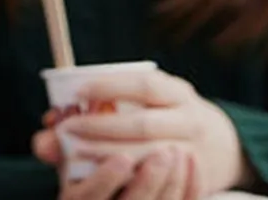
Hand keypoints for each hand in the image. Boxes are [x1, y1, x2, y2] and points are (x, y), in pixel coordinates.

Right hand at [48, 147, 194, 199]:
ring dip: (173, 180)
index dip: (105, 180)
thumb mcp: (71, 162)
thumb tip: (52, 123)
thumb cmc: (96, 170)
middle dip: (148, 180)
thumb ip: (60, 142)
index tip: (122, 157)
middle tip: (162, 152)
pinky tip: (191, 162)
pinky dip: (192, 186)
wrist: (127, 192)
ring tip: (176, 150)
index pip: (87, 199)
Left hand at [50, 69, 247, 196]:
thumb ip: (95, 114)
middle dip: (102, 127)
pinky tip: (106, 180)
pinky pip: (161, 182)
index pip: (145, 85)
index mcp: (177, 93)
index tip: (78, 92)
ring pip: (151, 156)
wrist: (222, 148)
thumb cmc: (163, 120)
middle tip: (68, 130)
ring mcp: (195, 152)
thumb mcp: (143, 106)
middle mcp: (190, 120)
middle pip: (144, 125)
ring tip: (78, 154)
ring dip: (111, 156)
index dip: (111, 87)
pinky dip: (130, 180)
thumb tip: (45, 132)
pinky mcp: (195, 181)